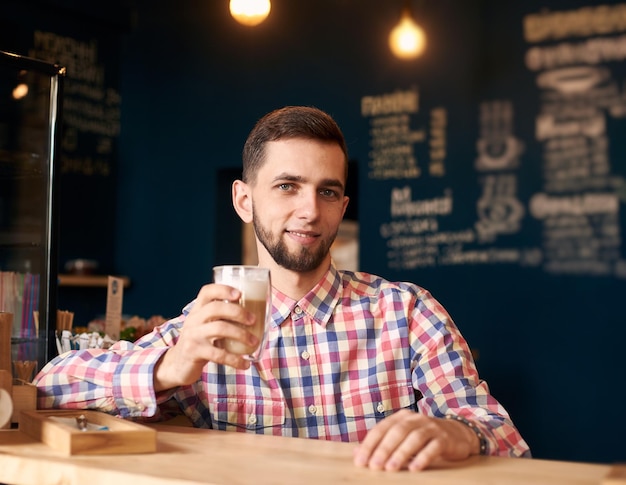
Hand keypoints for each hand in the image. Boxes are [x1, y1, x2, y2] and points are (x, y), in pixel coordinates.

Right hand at [154, 283, 259, 390]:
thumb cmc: (199, 341)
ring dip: (241, 334)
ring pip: (219, 329)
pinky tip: (245, 364)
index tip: (239, 293)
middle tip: (254, 320)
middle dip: (238, 312)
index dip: (223, 290)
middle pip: (215, 308)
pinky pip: (218, 354)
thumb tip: (255, 315)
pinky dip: (235, 359)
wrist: (178, 364)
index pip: (206, 292)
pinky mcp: (194, 352)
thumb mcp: (205, 325)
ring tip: (254, 342)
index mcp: (197, 310)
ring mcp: (193, 336)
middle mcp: (193, 320)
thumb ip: (221, 318)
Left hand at [353, 409, 479, 471]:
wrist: (457, 434)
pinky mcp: (444, 438)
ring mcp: (431, 427)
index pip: (381, 428)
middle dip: (383, 449)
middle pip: (397, 432)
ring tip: (390, 468)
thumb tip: (355, 453)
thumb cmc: (424, 437)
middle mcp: (415, 419)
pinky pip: (433, 447)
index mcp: (401, 417)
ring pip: (414, 438)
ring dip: (401, 454)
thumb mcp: (402, 438)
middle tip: (374, 466)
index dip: (369, 444)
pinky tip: (414, 468)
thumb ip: (381, 444)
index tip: (360, 461)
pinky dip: (423, 457)